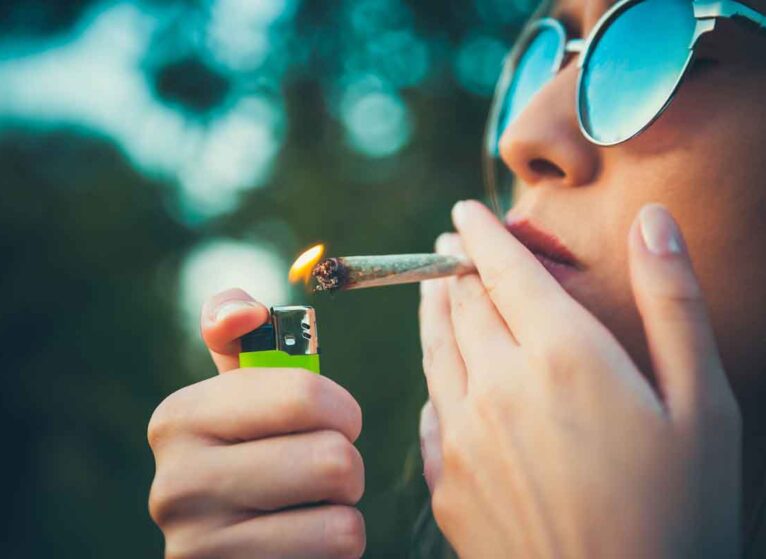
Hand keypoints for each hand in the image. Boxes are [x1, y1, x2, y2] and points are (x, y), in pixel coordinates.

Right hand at [148, 289, 365, 558]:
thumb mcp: (239, 391)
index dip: (340, 407)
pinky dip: (336, 547)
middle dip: (345, 463)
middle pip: (333, 460)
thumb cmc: (251, 449)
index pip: (305, 395)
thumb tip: (244, 312)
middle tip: (323, 469)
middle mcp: (175, 485)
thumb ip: (239, 333)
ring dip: (342, 509)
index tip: (333, 418)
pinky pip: (336, 553)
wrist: (229, 546)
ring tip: (310, 506)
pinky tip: (302, 542)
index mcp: (178, 417)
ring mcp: (199, 548)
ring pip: (343, 519)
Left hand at [418, 201, 740, 557]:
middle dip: (453, 265)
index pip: (503, 270)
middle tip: (447, 244)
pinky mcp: (447, 479)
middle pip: (461, 304)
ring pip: (434, 348)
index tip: (464, 212)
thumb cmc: (681, 514)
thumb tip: (652, 223)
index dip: (481, 233)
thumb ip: (672, 304)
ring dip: (431, 309)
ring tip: (430, 287)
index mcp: (562, 356)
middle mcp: (499, 386)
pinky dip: (433, 375)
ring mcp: (464, 435)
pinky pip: (430, 408)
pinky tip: (439, 374)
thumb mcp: (704, 405)